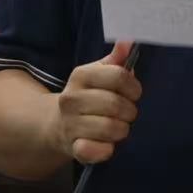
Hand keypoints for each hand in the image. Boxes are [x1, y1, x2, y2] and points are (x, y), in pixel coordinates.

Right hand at [51, 41, 141, 164]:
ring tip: (118, 127)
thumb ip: (116, 59)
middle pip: (116, 104)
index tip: (134, 93)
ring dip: (122, 130)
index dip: (133, 87)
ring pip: (111, 128)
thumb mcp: (99, 74)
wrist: (57, 124)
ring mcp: (69, 124)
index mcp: (81, 75)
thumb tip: (128, 41)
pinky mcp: (72, 148)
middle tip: (127, 113)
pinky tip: (107, 144)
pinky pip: (97, 151)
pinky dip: (107, 150)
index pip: (118, 76)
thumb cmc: (88, 96)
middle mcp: (71, 98)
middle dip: (129, 111)